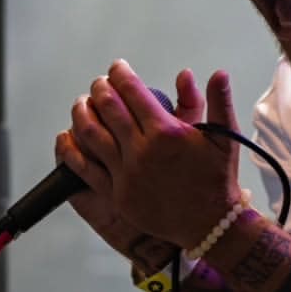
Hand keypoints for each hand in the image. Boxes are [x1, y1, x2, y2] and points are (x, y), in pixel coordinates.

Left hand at [57, 59, 243, 253]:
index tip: (117, 67)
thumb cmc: (217, 179)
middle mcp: (143, 150)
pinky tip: (66, 137)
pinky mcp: (118, 193)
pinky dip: (71, 149)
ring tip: (82, 103)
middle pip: (108, 107)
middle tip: (99, 83)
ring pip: (91, 133)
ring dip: (82, 112)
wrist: (211, 224)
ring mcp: (127, 173)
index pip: (133, 91)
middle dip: (100, 88)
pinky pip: (85, 168)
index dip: (121, 74)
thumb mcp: (224, 138)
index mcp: (166, 132)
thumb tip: (219, 73)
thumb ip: (219, 102)